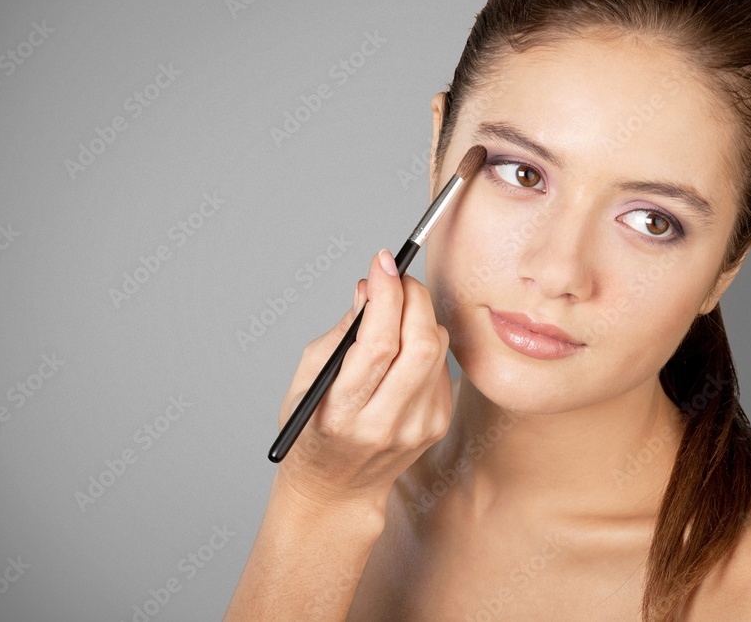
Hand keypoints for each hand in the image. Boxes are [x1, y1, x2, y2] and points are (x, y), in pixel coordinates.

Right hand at [275, 248, 452, 515]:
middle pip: (421, 343)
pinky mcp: (437, 424)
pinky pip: (442, 366)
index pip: (379, 344)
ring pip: (438, 349)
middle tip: (396, 278)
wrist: (338, 489)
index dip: (385, 295)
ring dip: (419, 316)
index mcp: (344, 412)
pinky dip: (426, 343)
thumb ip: (343, 333)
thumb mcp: (309, 379)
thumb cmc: (315, 428)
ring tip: (395, 312)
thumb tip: (371, 288)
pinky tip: (404, 347)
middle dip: (412, 296)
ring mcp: (418, 427)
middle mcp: (386, 423)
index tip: (383, 262)